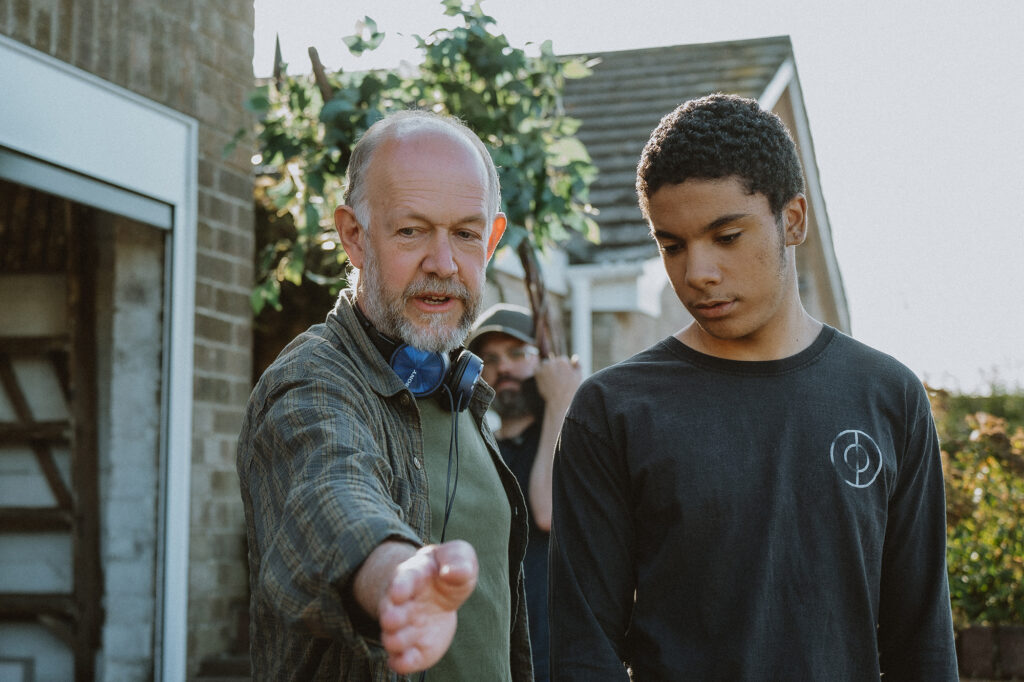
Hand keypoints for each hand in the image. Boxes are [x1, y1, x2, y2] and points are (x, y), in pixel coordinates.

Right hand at [379, 540, 478, 672]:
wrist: (441, 593)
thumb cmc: (447, 570)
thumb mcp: (457, 557)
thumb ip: (458, 560)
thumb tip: (456, 572)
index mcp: (414, 575)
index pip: (404, 579)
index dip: (400, 586)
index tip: (398, 592)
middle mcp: (403, 603)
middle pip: (391, 611)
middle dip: (391, 616)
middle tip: (393, 620)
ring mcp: (405, 627)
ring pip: (392, 636)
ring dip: (394, 640)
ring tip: (396, 642)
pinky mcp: (413, 648)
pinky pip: (402, 658)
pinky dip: (402, 662)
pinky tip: (403, 663)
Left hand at [534, 355, 582, 410]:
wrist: (559, 401)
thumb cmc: (570, 390)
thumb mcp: (578, 376)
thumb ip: (578, 365)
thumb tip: (574, 357)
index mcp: (563, 361)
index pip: (562, 360)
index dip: (563, 368)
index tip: (563, 376)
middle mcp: (553, 362)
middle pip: (553, 361)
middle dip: (555, 368)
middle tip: (556, 379)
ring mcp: (544, 367)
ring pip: (545, 364)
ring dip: (546, 370)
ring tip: (550, 381)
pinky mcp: (538, 373)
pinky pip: (536, 369)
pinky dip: (539, 373)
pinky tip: (544, 381)